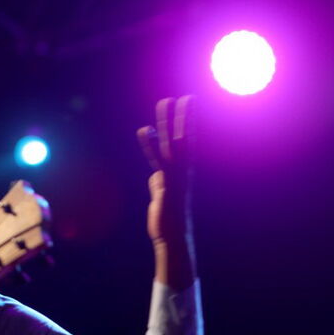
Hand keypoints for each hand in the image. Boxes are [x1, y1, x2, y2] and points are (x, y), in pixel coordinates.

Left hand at [136, 96, 196, 288]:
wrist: (171, 238)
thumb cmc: (167, 220)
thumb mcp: (162, 197)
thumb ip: (159, 183)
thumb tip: (155, 177)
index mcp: (183, 173)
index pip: (188, 142)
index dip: (189, 123)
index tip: (189, 104)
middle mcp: (183, 171)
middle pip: (184, 138)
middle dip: (182, 117)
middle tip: (182, 96)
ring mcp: (176, 177)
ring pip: (173, 144)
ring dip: (168, 122)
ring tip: (166, 102)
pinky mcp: (165, 184)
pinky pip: (157, 160)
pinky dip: (150, 145)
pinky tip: (144, 130)